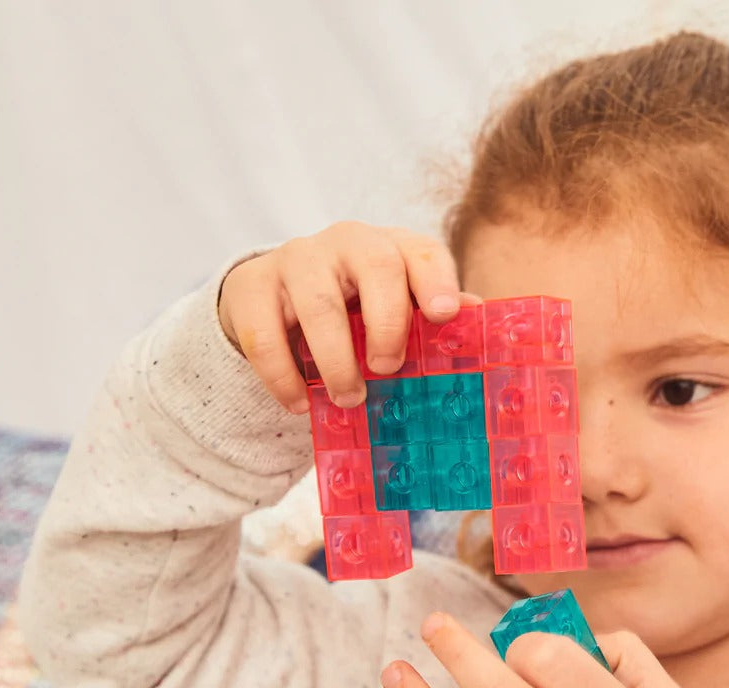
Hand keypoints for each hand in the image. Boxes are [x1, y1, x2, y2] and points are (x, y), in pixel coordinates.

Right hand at [217, 222, 473, 412]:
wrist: (275, 301)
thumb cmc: (352, 311)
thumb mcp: (393, 311)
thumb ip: (428, 317)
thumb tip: (476, 318)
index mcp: (392, 249)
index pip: (422, 252)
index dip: (437, 281)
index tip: (445, 316)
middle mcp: (347, 243)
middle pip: (376, 264)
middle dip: (387, 322)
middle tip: (388, 368)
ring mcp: (296, 259)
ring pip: (319, 303)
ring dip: (336, 360)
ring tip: (347, 398)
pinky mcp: (252, 286)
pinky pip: (264, 332)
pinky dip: (282, 376)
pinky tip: (298, 403)